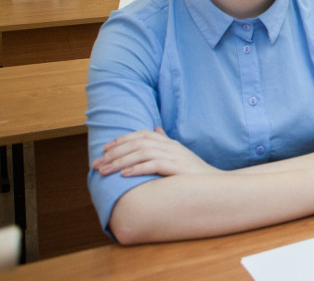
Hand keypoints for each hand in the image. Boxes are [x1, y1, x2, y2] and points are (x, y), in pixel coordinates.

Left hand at [92, 127, 217, 177]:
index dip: (121, 140)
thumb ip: (166, 142)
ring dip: (120, 161)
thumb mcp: (179, 156)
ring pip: (142, 152)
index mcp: (170, 143)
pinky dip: (137, 168)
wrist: (216, 185)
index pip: (141, 135)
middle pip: (138, 143)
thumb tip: (155, 129)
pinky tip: (124, 174)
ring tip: (104, 171)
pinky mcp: (178, 168)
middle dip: (114, 153)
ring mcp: (175, 156)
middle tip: (97, 164)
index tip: (104, 149)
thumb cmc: (194, 175)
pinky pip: (154, 165)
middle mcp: (171, 146)